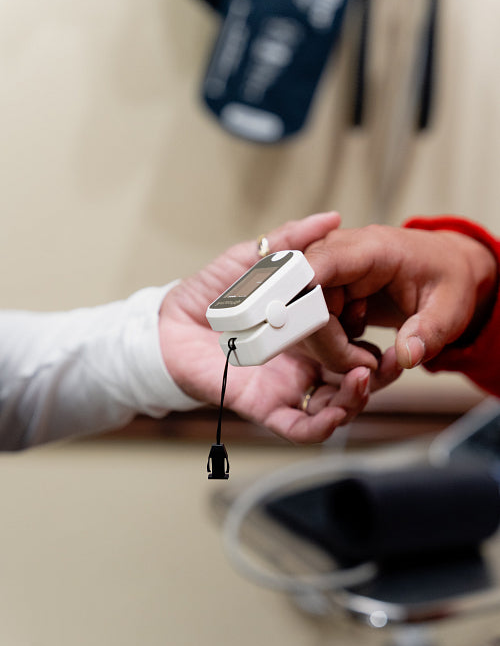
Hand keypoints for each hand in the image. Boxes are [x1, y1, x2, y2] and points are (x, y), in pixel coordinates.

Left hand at [158, 213, 388, 442]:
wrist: (170, 324)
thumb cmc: (211, 294)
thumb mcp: (254, 259)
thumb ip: (291, 240)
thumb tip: (331, 217)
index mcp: (307, 337)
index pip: (353, 349)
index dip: (374, 347)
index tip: (389, 334)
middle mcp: (303, 367)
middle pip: (352, 383)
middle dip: (375, 378)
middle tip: (387, 364)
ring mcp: (286, 389)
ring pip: (334, 409)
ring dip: (355, 401)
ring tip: (363, 380)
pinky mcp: (265, 407)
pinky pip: (298, 428)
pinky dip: (321, 428)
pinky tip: (335, 414)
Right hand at [304, 222, 497, 372]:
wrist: (443, 270)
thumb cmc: (447, 279)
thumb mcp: (451, 308)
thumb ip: (430, 332)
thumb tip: (407, 356)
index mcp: (372, 248)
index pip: (321, 263)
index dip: (299, 292)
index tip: (290, 322)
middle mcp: (340, 254)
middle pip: (305, 300)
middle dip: (327, 342)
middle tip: (367, 364)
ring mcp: (328, 270)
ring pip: (303, 316)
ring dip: (330, 346)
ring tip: (369, 354)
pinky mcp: (323, 288)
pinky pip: (310, 321)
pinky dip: (330, 342)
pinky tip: (358, 340)